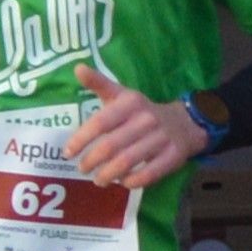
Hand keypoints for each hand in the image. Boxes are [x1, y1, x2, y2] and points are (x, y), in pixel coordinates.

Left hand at [66, 60, 208, 191]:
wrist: (183, 122)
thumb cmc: (141, 111)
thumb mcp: (122, 94)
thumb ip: (99, 83)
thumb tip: (77, 68)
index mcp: (130, 102)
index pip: (100, 123)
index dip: (81, 139)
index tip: (68, 153)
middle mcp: (146, 119)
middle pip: (111, 146)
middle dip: (91, 161)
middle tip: (82, 169)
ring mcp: (161, 138)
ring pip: (127, 162)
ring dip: (107, 175)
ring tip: (98, 180)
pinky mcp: (172, 156)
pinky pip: (149, 174)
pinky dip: (132, 181)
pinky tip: (122, 182)